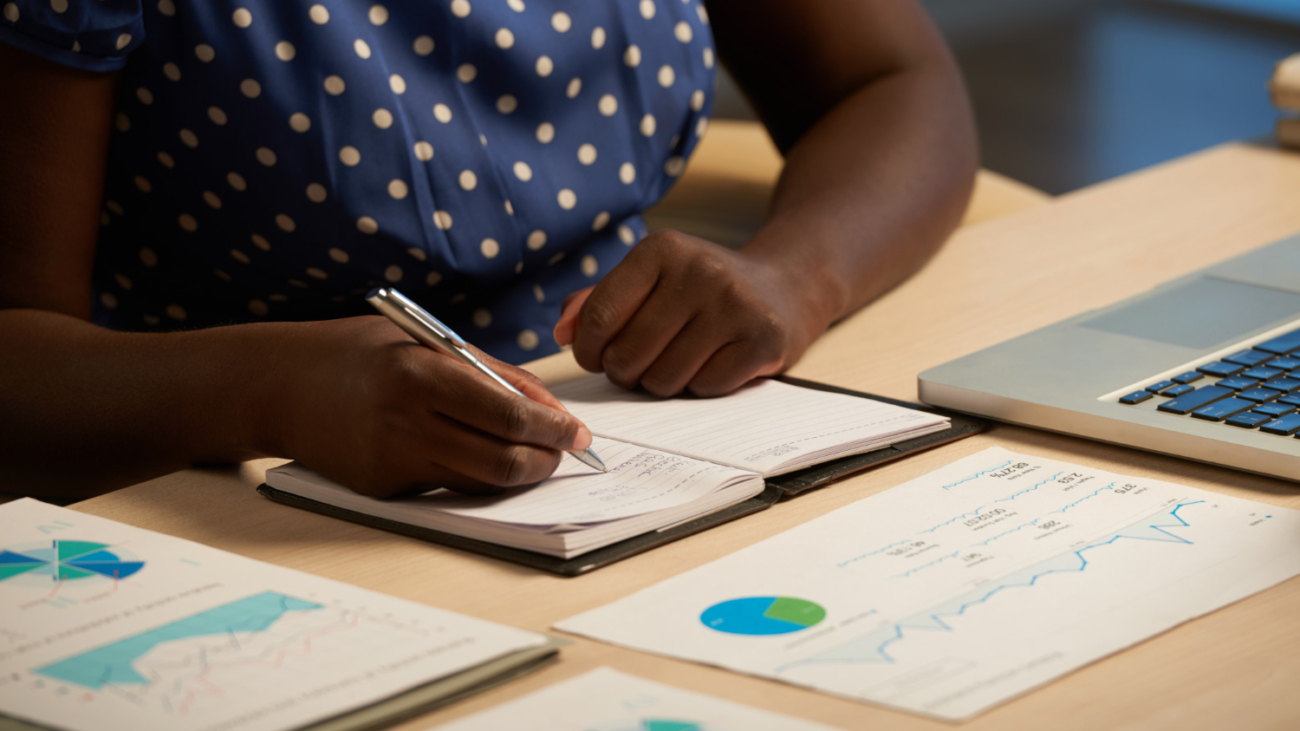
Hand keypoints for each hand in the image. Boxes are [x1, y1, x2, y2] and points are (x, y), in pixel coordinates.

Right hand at [258, 316, 590, 496]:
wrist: (278, 386)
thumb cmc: (357, 352)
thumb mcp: (423, 342)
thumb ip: (488, 371)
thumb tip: (548, 406)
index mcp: (420, 375)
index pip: (508, 413)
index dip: (554, 428)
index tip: (579, 432)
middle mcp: (406, 423)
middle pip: (501, 460)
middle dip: (546, 459)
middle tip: (566, 450)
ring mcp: (393, 462)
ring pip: (480, 482)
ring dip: (519, 472)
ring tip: (535, 455)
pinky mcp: (382, 489)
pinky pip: (447, 486)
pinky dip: (475, 474)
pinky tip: (481, 454)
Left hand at [553, 230, 829, 396]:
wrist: (784, 286)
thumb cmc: (699, 290)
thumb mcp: (649, 280)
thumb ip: (596, 302)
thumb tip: (563, 332)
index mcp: (661, 249)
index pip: (600, 317)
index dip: (589, 351)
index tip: (597, 358)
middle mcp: (700, 271)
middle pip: (629, 356)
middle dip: (626, 372)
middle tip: (642, 363)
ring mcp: (735, 305)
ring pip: (664, 379)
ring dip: (663, 382)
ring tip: (678, 361)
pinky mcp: (763, 339)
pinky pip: (705, 388)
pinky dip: (701, 386)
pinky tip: (712, 363)